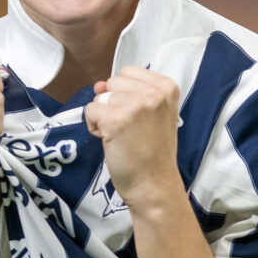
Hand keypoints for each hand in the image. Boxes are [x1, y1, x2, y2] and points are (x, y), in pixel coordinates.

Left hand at [85, 66, 182, 206]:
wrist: (154, 185)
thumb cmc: (153, 153)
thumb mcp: (152, 114)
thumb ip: (129, 94)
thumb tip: (98, 85)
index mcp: (166, 87)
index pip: (128, 72)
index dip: (125, 94)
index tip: (138, 116)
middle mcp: (153, 92)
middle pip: (112, 82)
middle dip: (113, 104)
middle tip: (129, 129)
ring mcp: (134, 105)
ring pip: (100, 97)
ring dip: (103, 116)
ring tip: (121, 136)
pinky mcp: (115, 120)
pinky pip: (90, 110)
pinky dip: (94, 126)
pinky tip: (111, 140)